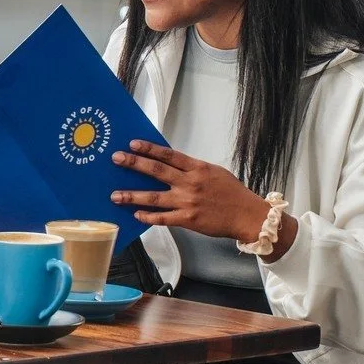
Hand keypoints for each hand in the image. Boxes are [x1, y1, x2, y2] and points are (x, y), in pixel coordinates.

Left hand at [110, 140, 293, 258]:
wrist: (247, 215)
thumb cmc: (232, 193)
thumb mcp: (214, 172)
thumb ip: (192, 168)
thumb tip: (171, 163)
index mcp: (197, 168)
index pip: (168, 154)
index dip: (149, 148)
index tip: (133, 144)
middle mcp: (190, 183)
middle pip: (156, 170)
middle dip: (134, 163)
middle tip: (117, 159)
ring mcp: (188, 202)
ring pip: (154, 197)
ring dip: (132, 195)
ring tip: (115, 195)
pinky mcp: (188, 220)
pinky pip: (163, 218)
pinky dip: (148, 217)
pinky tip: (136, 215)